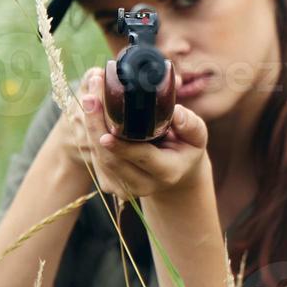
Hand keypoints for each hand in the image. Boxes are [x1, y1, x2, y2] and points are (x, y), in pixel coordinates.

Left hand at [56, 65, 209, 200]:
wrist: (178, 172)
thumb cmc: (187, 148)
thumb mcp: (197, 136)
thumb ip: (190, 125)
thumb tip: (176, 112)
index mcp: (167, 172)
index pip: (141, 158)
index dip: (122, 146)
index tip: (106, 132)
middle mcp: (144, 184)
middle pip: (112, 159)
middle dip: (97, 128)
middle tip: (91, 98)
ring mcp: (126, 188)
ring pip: (100, 160)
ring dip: (90, 129)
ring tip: (90, 98)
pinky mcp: (113, 184)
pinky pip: (97, 160)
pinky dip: (90, 136)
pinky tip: (90, 113)